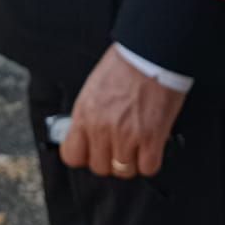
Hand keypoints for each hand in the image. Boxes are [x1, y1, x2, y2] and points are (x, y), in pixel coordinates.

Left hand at [60, 44, 185, 179]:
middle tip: (118, 147)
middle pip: (100, 167)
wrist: (151, 53)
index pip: (72, 155)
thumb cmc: (126, 64)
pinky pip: (148, 167)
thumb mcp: (94, 88)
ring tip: (136, 147)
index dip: (83, 156)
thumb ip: (90, 114)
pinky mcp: (151, 137)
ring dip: (131, 162)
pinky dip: (150, 161)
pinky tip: (151, 147)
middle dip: (110, 160)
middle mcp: (102, 127)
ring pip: (123, 171)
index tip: (91, 152)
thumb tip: (88, 134)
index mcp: (85, 114)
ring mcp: (127, 135)